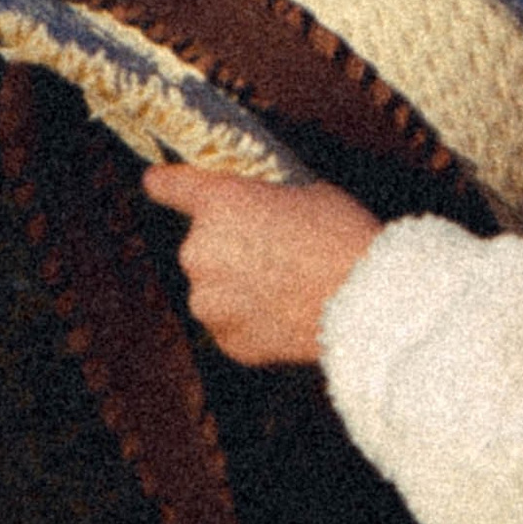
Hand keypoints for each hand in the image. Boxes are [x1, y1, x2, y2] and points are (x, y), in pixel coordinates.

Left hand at [147, 166, 379, 365]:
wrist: (365, 303)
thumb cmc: (344, 238)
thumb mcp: (307, 193)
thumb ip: (266, 200)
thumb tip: (262, 208)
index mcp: (219, 204)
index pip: (170, 186)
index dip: (165, 184)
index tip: (156, 183)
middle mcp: (199, 251)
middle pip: (201, 247)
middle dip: (229, 251)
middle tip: (277, 255)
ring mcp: (209, 301)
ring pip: (213, 292)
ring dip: (237, 290)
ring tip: (286, 291)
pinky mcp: (227, 340)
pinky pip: (232, 327)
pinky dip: (252, 324)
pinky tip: (287, 316)